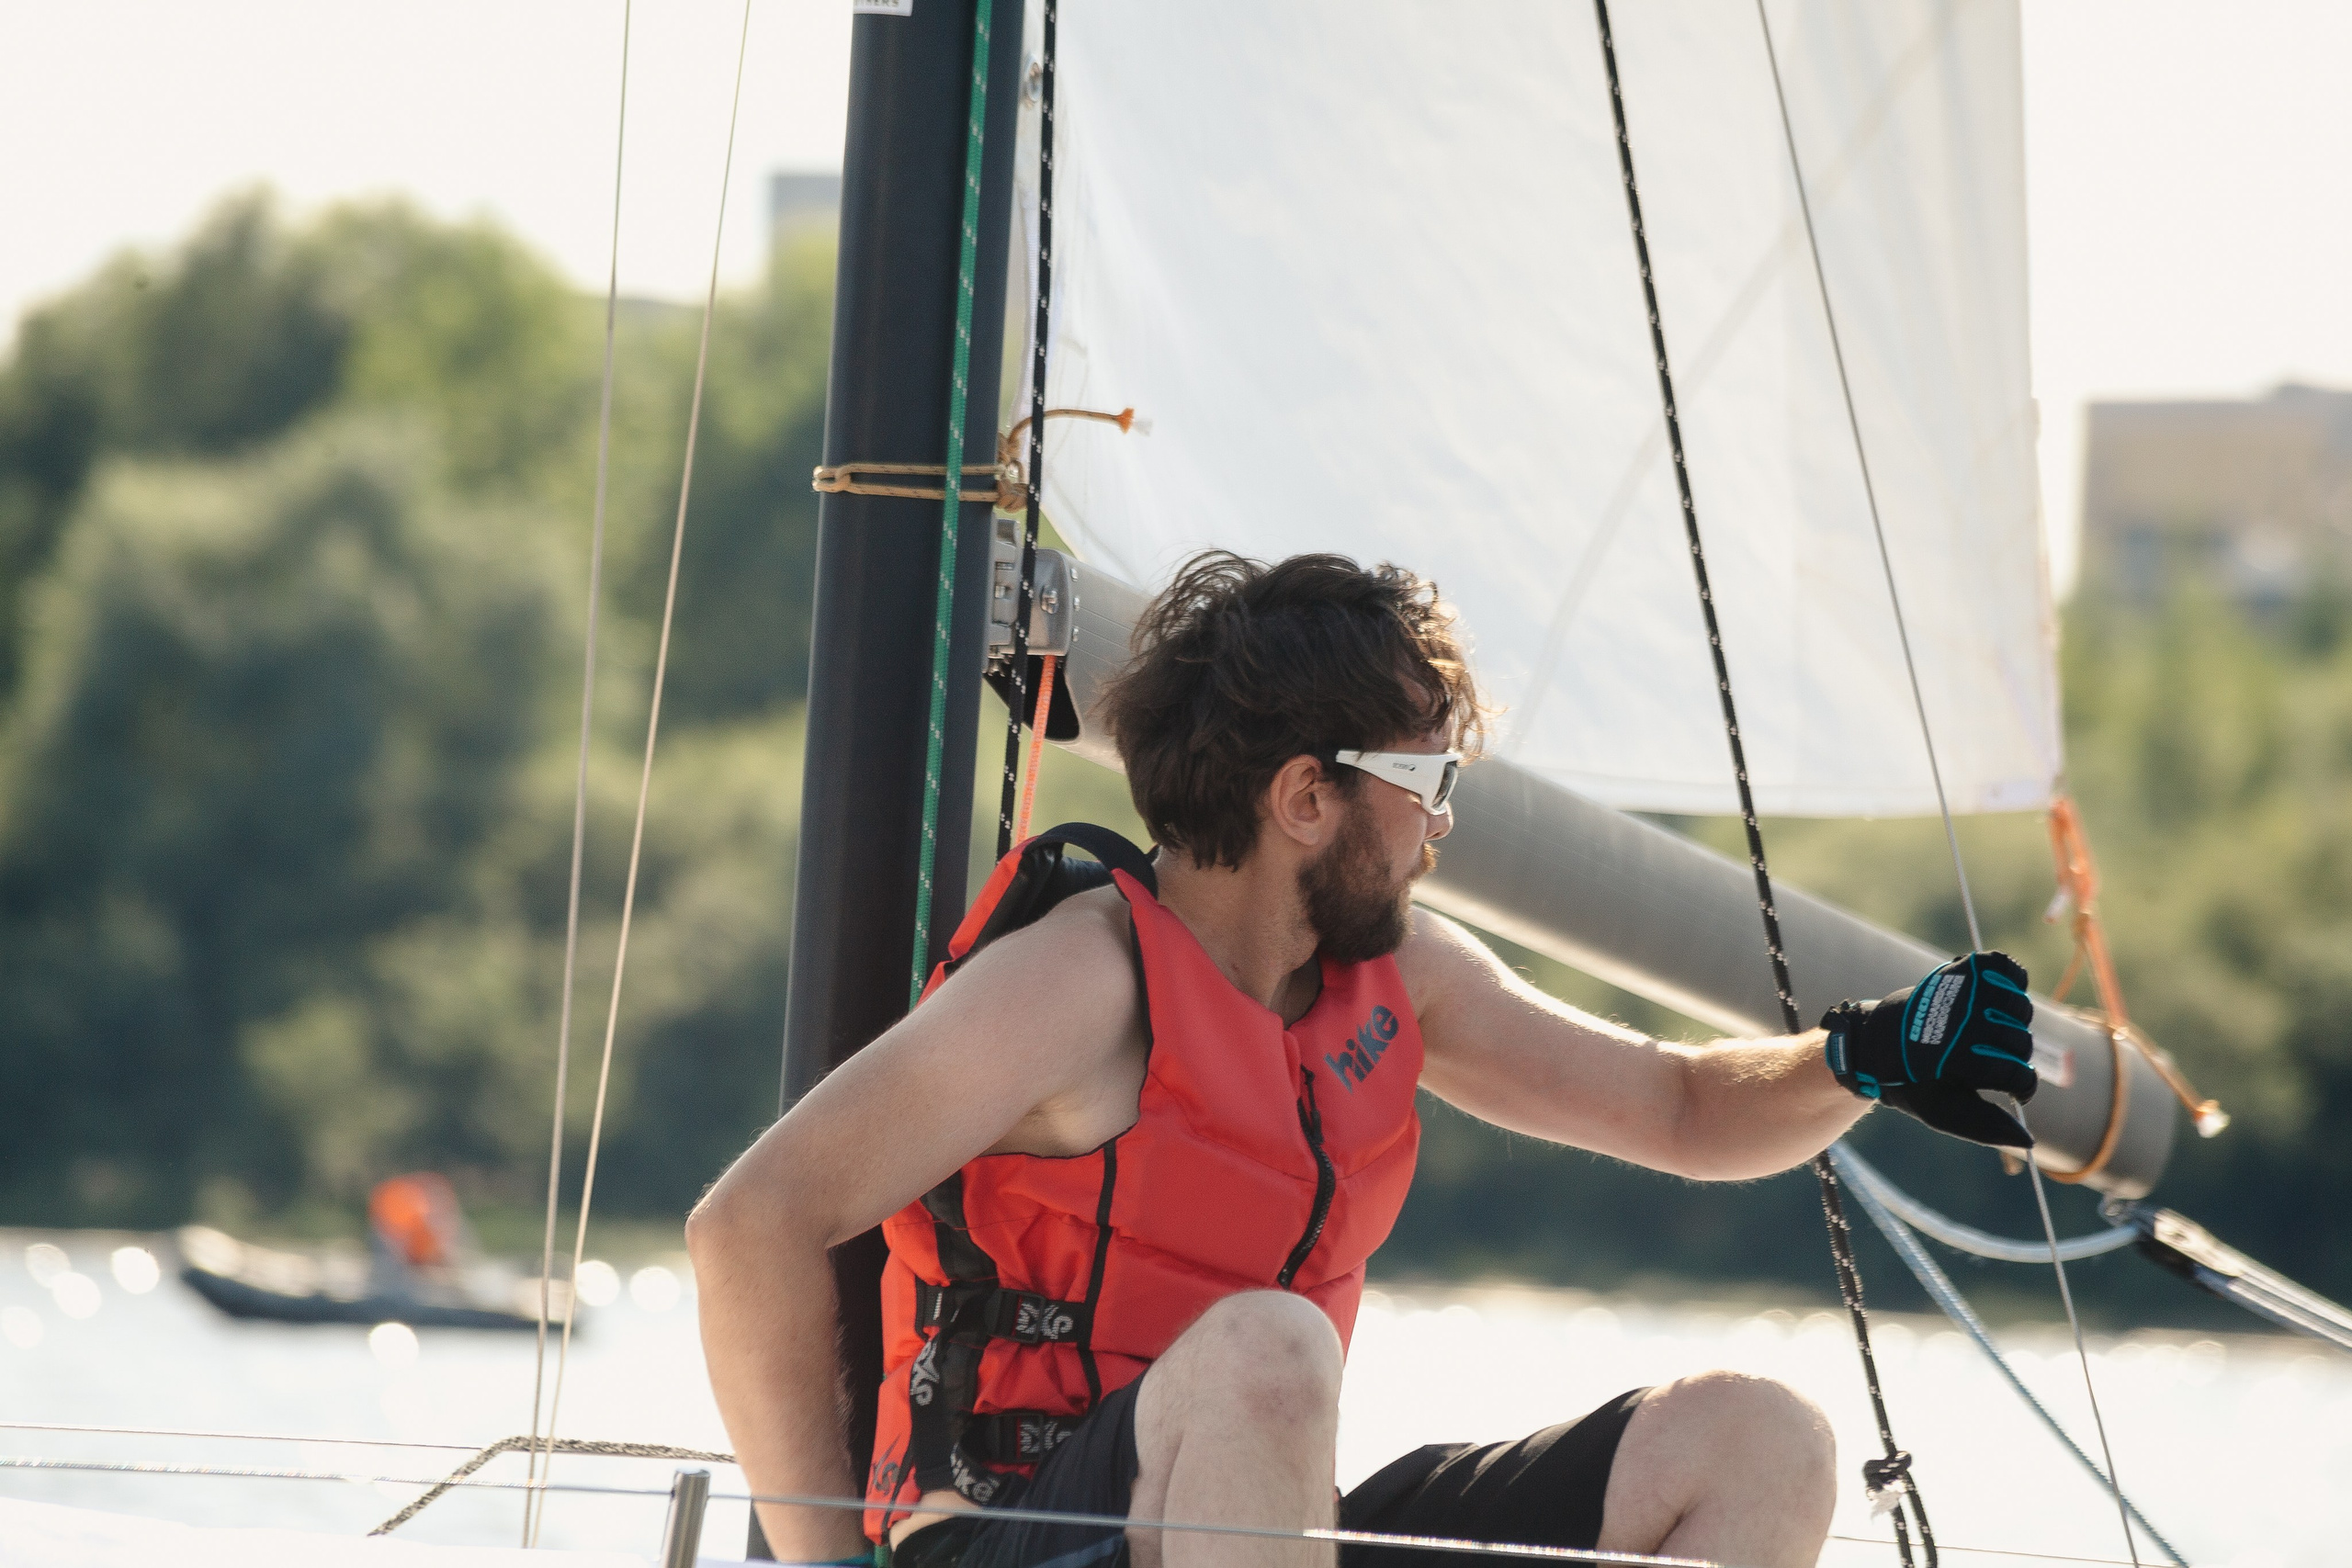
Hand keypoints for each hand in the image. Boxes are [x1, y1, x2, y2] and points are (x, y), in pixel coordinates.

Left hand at [1822, 951, 2037, 1148]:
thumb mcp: (1942, 1112)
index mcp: (1955, 1059)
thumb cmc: (1916, 1081)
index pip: (2018, 1074)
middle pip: (2022, 1043)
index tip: (2013, 1092)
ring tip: (1990, 1033)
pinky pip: (2008, 967)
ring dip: (2014, 1025)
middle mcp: (1961, 1021)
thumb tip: (2030, 1141)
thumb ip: (1985, 1128)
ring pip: (2021, 1009)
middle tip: (1989, 1060)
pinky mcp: (1963, 968)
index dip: (2022, 1088)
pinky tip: (1996, 999)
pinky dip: (2011, 980)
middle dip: (2013, 1057)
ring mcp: (1963, 990)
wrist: (1879, 1043)